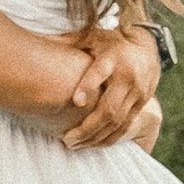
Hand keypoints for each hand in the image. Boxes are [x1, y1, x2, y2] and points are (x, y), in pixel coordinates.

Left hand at [56, 24, 162, 150]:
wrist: (146, 49)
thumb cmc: (108, 43)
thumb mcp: (91, 38)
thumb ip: (68, 42)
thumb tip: (37, 40)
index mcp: (112, 57)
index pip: (100, 72)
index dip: (89, 85)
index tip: (76, 100)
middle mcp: (127, 76)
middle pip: (109, 108)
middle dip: (88, 127)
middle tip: (67, 139)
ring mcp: (137, 93)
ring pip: (117, 123)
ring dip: (95, 138)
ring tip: (73, 145)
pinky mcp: (142, 105)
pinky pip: (125, 128)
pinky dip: (108, 139)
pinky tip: (90, 144)